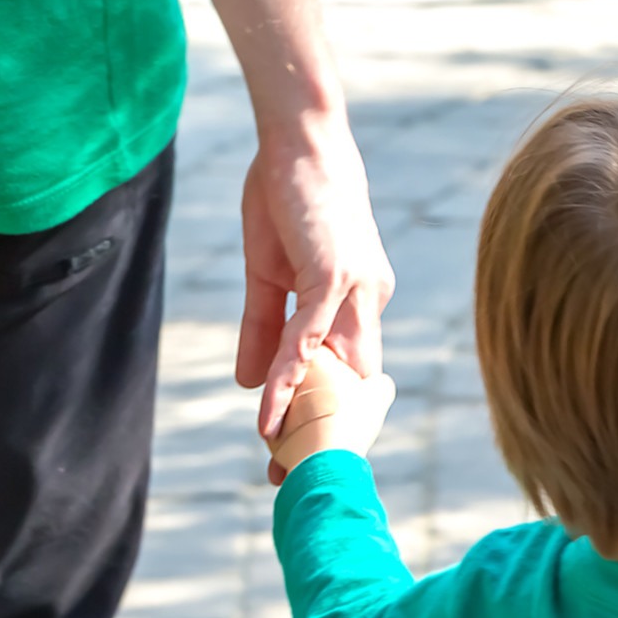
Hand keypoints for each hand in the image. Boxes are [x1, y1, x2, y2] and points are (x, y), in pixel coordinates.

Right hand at [234, 118, 394, 462]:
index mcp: (361, 300)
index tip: (301, 453)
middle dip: (320, 434)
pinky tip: (268, 409)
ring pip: (329, 369)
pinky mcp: (335, 276)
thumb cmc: (286, 196)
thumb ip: (262, 328)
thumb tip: (248, 380)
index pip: (345, 370)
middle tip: (290, 479)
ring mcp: (357, 289)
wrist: (298, 138)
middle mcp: (369, 299)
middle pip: (345, 383)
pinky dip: (289, 376)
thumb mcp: (268, 271)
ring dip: (302, 417)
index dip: (325, 413)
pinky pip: (310, 338)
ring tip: (277, 460)